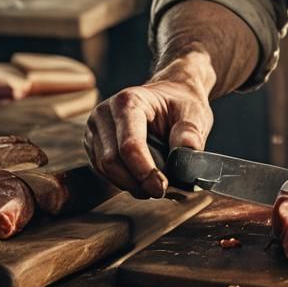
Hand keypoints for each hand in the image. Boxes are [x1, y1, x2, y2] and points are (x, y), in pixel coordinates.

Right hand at [84, 77, 212, 198]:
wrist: (170, 95)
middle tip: (160, 191)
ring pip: (104, 169)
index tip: (161, 187)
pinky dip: (121, 180)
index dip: (144, 171)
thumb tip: (185, 152)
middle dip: (136, 181)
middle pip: (111, 160)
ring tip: (153, 186)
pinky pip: (101, 170)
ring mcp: (95, 128)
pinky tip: (141, 180)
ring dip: (128, 184)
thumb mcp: (194, 113)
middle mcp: (105, 112)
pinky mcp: (92, 143)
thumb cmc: (180, 104)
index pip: (129, 145)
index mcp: (129, 100)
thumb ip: (190, 132)